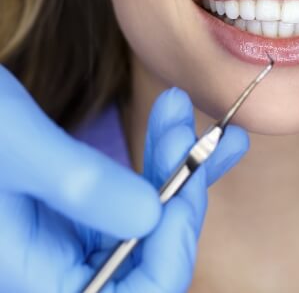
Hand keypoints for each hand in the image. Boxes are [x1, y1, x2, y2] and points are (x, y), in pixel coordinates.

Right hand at [0, 64, 248, 291]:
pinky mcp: (74, 211)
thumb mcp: (15, 145)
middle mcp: (54, 270)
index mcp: (31, 277)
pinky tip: (178, 127)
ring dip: (176, 167)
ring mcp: (66, 241)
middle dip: (178, 187)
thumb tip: (150, 215)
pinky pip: (130, 195)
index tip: (188, 176)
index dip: (172, 242)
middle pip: (148, 254)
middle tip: (184, 124)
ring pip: (145, 221)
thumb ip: (76, 186)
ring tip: (186, 115)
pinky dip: (160, 160)